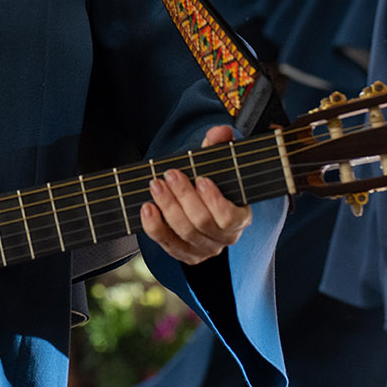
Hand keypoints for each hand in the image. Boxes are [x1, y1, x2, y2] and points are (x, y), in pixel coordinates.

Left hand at [141, 125, 251, 264]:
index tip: (201, 179)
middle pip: (202, 222)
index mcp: (240, 216)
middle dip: (183, 197)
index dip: (214, 200)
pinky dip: (155, 227)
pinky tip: (147, 208)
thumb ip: (219, 146)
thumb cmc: (212, 182)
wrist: (200, 202)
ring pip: (184, 233)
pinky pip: (168, 245)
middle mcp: (225, 237)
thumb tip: (220, 131)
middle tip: (170, 174)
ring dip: (167, 207)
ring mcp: (205, 249)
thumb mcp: (217, 163)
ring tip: (156, 185)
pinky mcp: (186, 255)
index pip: (230, 217)